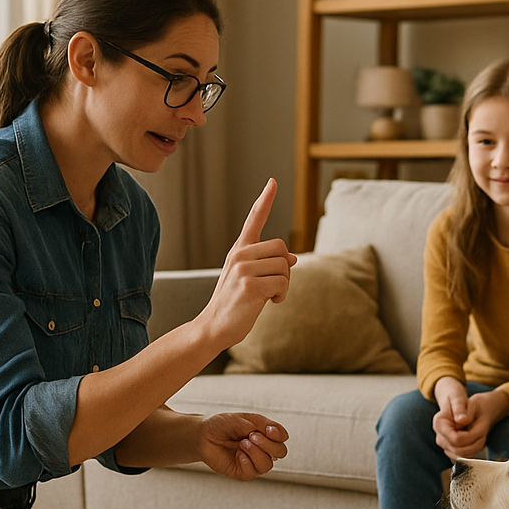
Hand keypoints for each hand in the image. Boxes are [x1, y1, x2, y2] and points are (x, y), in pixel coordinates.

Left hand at [197, 412, 288, 480]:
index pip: (282, 437)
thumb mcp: (242, 419)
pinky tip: (238, 455)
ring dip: (256, 453)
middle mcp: (263, 449)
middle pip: (281, 451)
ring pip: (268, 464)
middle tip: (251, 436)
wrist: (203, 436)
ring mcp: (254, 462)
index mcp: (265, 434)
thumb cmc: (222, 425)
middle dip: (267, 444)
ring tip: (242, 444)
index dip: (279, 435)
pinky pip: (254, 472)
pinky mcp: (244, 472)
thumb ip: (262, 425)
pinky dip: (247, 462)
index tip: (267, 429)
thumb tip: (280, 434)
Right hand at [199, 179, 296, 347]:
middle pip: (281, 248)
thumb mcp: (251, 280)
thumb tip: (294, 259)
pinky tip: (267, 303)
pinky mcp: (249, 285)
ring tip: (267, 297)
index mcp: (239, 250)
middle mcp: (240, 254)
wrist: (214, 326)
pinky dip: (281, 296)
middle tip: (273, 286)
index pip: (254, 219)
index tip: (273, 181)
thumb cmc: (235, 304)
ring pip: (285, 267)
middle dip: (285, 269)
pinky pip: (282, 283)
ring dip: (284, 286)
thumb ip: (269, 266)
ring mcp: (243, 269)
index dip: (265, 200)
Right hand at [434, 386, 508, 459]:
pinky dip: (474, 450)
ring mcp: (444, 445)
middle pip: (459, 450)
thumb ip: (460, 408)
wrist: (455, 404)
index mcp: (439, 424)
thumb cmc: (457, 400)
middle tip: (482, 430)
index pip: (455, 439)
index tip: (477, 426)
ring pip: (462, 456)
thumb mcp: (459, 399)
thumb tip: (461, 420)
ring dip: (476, 447)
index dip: (470, 436)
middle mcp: (439, 437)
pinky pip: (464, 457)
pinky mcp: (451, 450)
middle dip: (474, 443)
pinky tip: (477, 439)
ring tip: (480, 433)